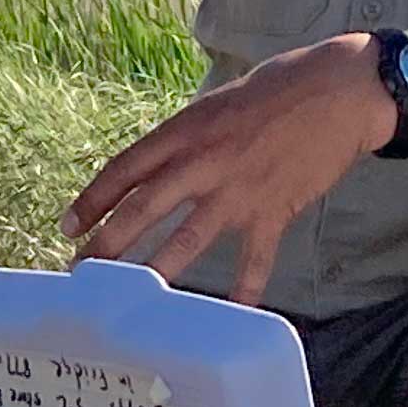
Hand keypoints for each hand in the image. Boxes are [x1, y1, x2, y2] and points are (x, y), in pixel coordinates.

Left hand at [64, 35, 393, 308]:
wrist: (340, 91)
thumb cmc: (279, 89)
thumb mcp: (218, 103)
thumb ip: (188, 137)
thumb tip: (159, 168)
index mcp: (187, 128)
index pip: (126, 168)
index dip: (93, 199)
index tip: (68, 225)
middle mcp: (205, 160)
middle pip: (144, 208)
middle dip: (108, 244)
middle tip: (80, 273)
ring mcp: (239, 189)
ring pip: (187, 240)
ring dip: (155, 272)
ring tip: (131, 301)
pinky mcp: (274, 210)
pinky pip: (254, 260)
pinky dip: (244, 292)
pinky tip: (231, 317)